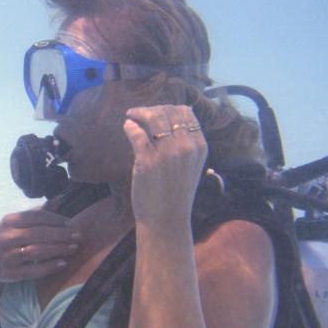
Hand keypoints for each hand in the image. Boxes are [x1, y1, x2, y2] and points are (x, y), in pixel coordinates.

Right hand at [0, 210, 79, 281]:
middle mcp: (6, 236)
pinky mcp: (9, 273)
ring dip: (58, 249)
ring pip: (37, 251)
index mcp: (9, 220)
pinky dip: (49, 266)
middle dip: (61, 235)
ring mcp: (7, 255)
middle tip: (77, 236)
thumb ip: (38, 212)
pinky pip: (33, 270)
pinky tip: (62, 263)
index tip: (71, 224)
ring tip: (73, 248)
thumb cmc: (4, 238)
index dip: (56, 219)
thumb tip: (60, 198)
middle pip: (39, 233)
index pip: (37, 217)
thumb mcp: (15, 223)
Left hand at [123, 105, 206, 225]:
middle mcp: (186, 146)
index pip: (185, 113)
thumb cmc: (176, 193)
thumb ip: (187, 142)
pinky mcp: (147, 161)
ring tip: (131, 116)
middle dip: (152, 108)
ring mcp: (167, 153)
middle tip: (139, 113)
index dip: (168, 108)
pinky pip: (136, 133)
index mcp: (199, 146)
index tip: (156, 111)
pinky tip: (127, 126)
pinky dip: (130, 126)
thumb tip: (179, 114)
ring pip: (153, 117)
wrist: (166, 220)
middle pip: (168, 112)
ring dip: (139, 113)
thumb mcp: (191, 165)